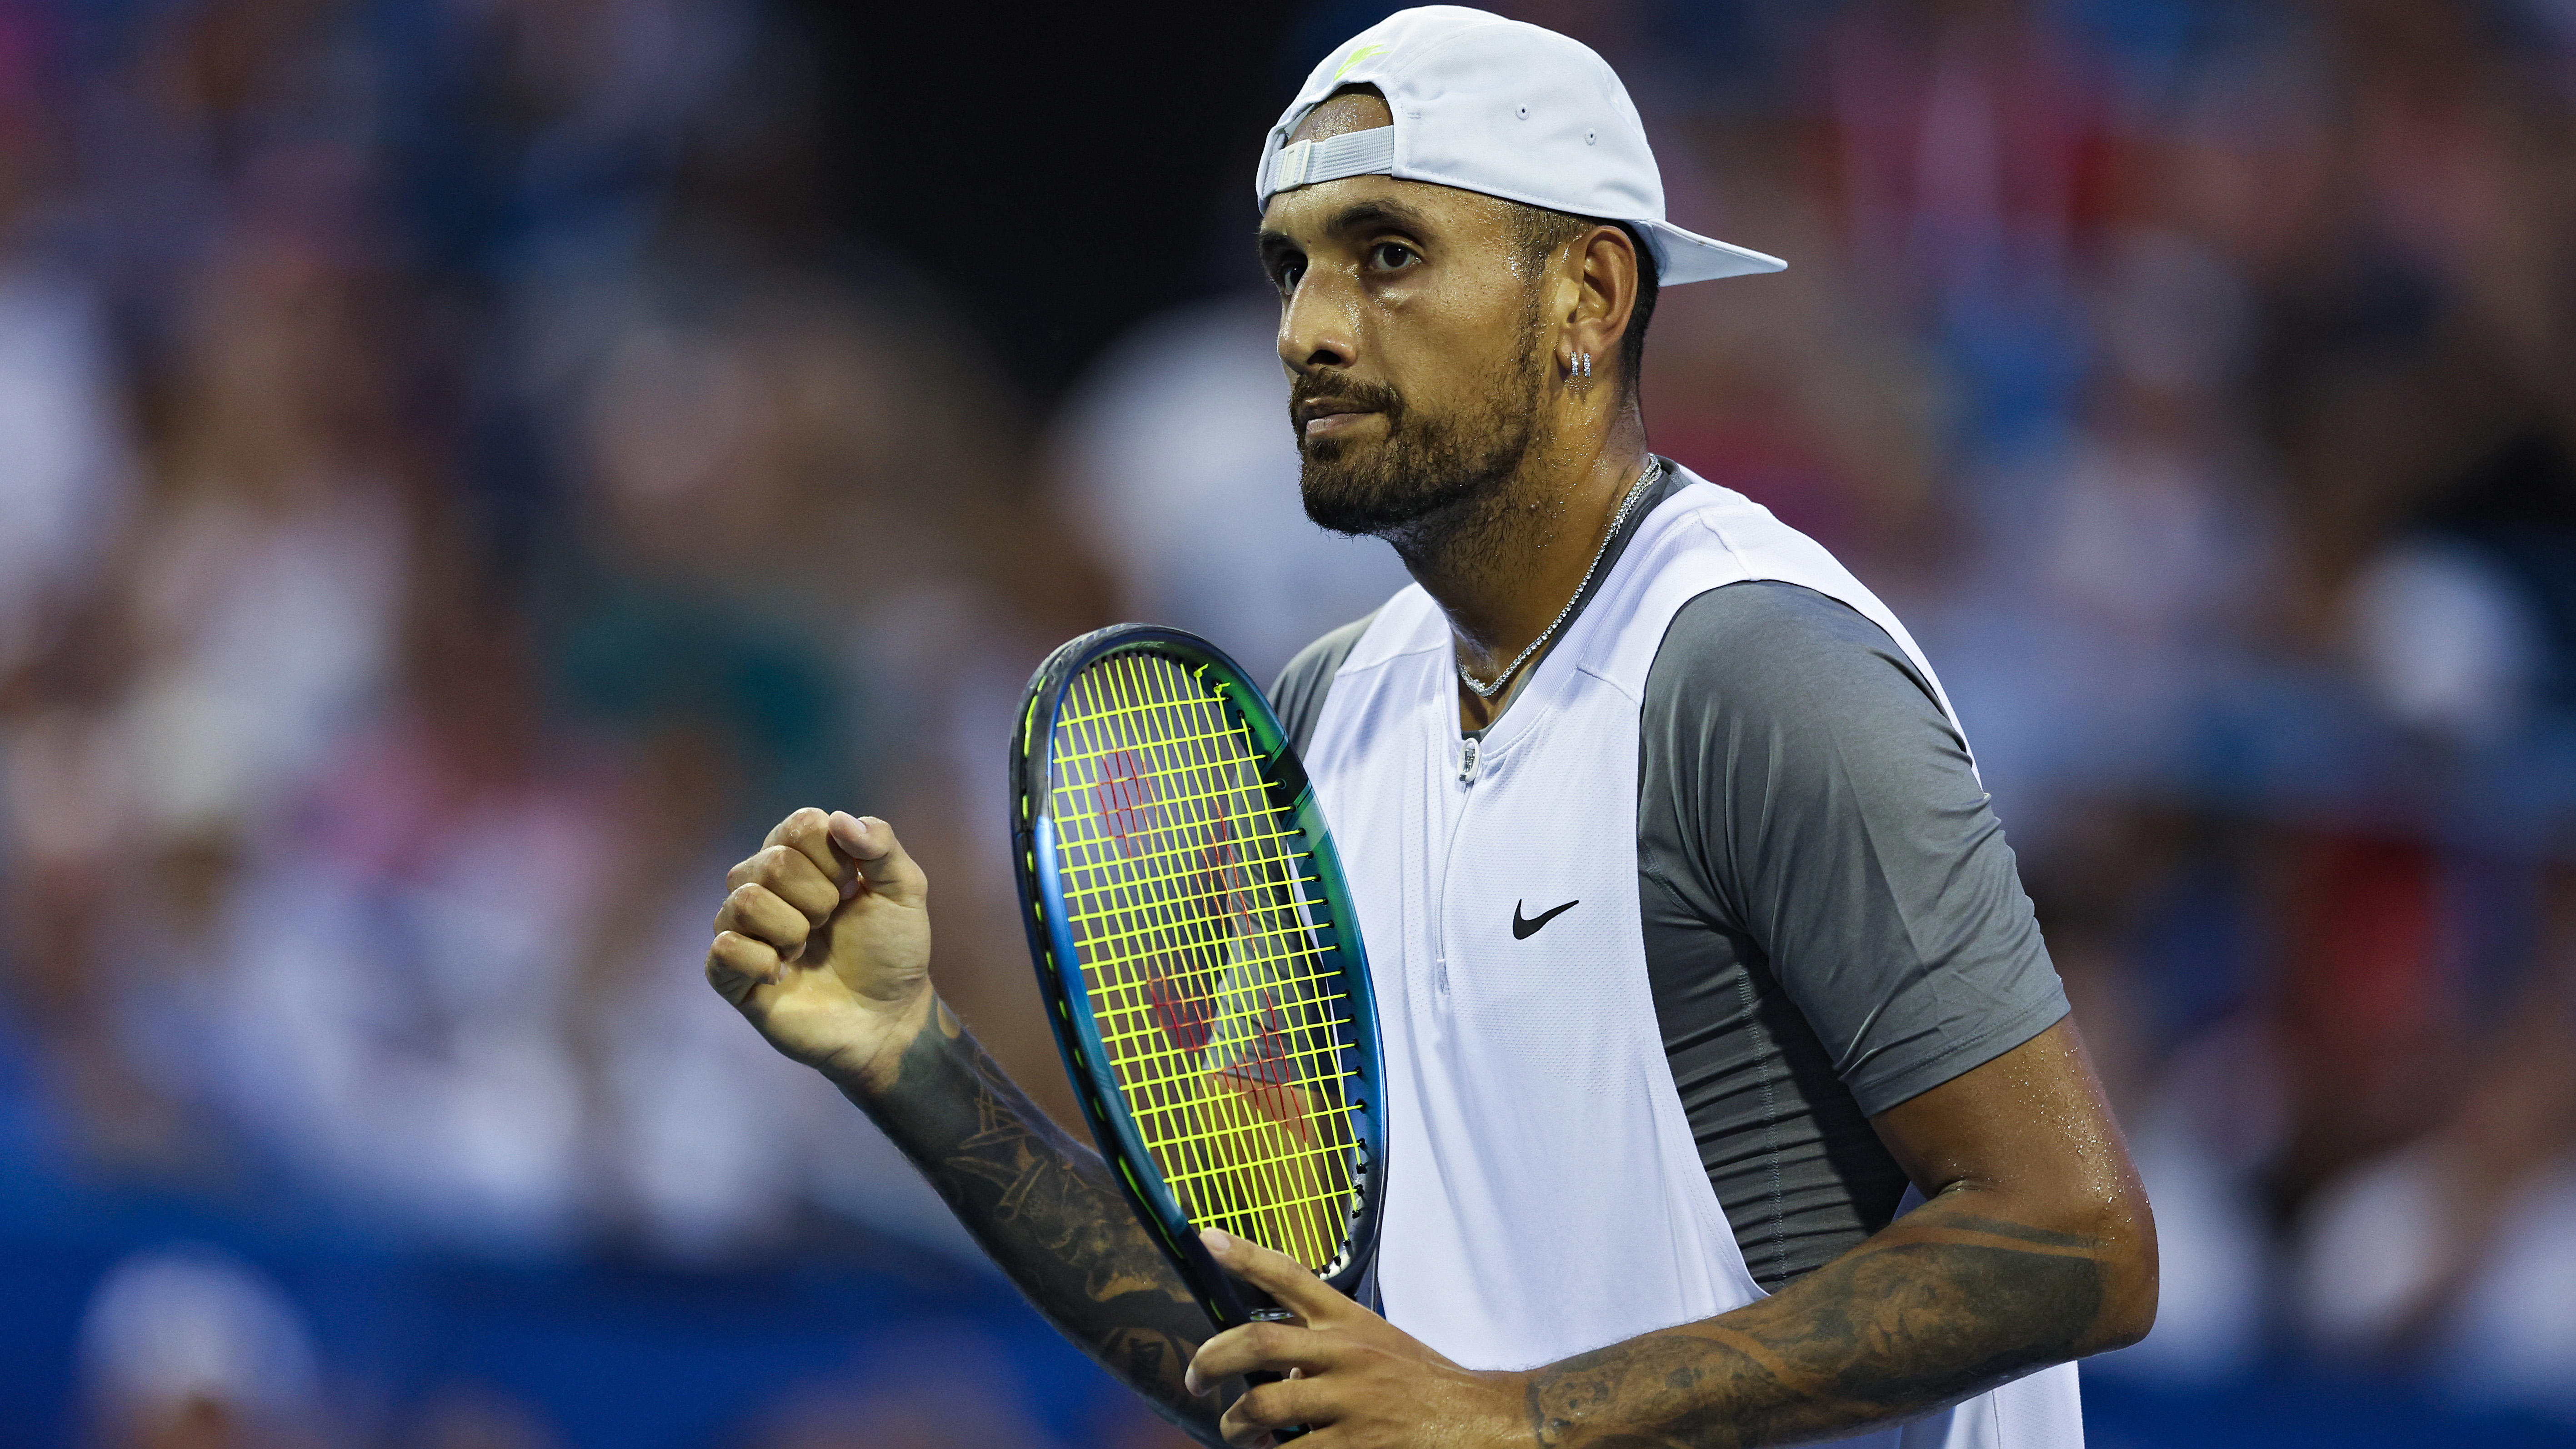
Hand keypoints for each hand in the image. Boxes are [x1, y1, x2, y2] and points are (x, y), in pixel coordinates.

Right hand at [707, 808, 934, 1092]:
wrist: (887, 1018)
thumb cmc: (893, 951)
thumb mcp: (905, 891)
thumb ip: (882, 846)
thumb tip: (839, 819)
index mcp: (802, 856)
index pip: (799, 826)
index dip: (834, 860)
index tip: (852, 891)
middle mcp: (765, 885)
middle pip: (772, 864)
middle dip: (818, 900)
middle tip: (831, 925)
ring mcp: (744, 928)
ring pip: (743, 902)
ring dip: (791, 931)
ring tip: (806, 951)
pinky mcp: (731, 972)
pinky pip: (723, 948)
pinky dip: (762, 962)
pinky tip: (782, 976)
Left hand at [1184, 1229, 1528, 1448]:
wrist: (1477, 1420)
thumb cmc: (1420, 1383)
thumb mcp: (1376, 1343)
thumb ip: (1325, 1344)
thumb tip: (1273, 1362)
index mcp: (1349, 1321)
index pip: (1290, 1274)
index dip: (1245, 1255)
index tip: (1206, 1238)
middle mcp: (1345, 1352)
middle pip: (1258, 1341)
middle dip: (1212, 1360)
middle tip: (1194, 1380)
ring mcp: (1349, 1399)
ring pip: (1264, 1404)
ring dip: (1234, 1424)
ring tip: (1231, 1433)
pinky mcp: (1356, 1444)